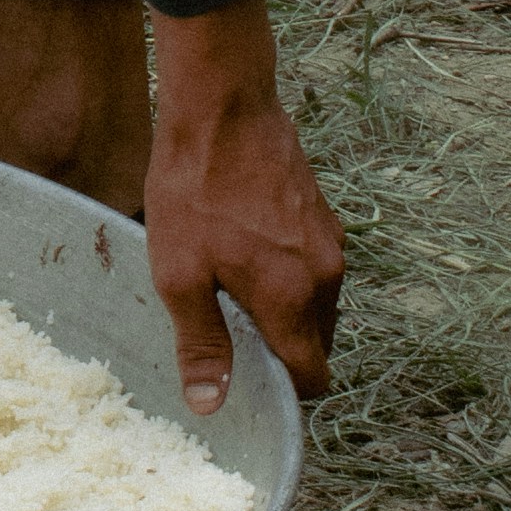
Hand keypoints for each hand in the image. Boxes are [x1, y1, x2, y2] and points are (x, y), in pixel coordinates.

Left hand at [144, 0, 341, 413]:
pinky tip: (242, 250)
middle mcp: (326, 276)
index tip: (246, 380)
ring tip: (227, 283)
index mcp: (295, 299)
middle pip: (315, 344)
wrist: (223, 106)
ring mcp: (330, 242)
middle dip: (278, 349)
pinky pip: (312, 269)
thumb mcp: (180, 272)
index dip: (282, 392)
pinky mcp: (324, 216)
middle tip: (224, 329)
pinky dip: (286, 276)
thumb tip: (211, 404)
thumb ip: (202, 343)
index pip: (314, 378)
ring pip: (314, 306)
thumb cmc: (194, 188)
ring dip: (280, 310)